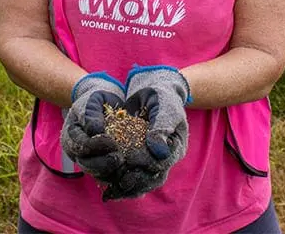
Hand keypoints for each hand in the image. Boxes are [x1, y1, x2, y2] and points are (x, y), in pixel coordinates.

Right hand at [60, 72, 125, 181]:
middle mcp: (76, 151)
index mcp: (70, 135)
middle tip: (120, 159)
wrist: (102, 103)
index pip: (80, 145)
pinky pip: (106, 176)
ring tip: (125, 168)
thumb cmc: (96, 99)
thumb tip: (95, 131)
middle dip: (103, 164)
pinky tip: (129, 173)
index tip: (112, 143)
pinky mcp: (100, 166)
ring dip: (111, 173)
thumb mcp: (92, 101)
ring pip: (96, 173)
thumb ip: (91, 114)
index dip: (95, 146)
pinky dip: (117, 176)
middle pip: (86, 164)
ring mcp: (87, 160)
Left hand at [101, 66, 190, 199]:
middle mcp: (166, 158)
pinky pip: (131, 177)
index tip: (132, 158)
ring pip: (142, 182)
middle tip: (119, 181)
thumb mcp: (164, 107)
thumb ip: (161, 126)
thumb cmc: (161, 97)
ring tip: (112, 192)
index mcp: (176, 146)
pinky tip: (108, 189)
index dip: (148, 163)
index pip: (164, 162)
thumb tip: (159, 151)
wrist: (152, 93)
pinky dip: (120, 184)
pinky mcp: (138, 162)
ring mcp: (152, 161)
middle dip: (136, 181)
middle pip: (154, 178)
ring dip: (127, 188)